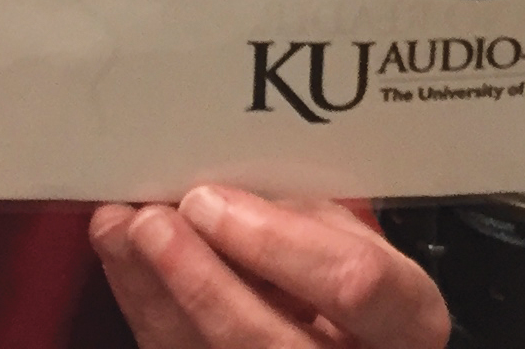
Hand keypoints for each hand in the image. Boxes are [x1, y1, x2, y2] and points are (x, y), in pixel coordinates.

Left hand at [91, 187, 446, 348]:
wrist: (338, 338)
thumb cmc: (349, 279)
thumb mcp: (353, 240)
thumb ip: (304, 220)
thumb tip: (219, 190)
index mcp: (404, 321)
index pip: (353, 281)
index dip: (278, 241)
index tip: (212, 200)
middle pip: (270, 341)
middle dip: (200, 279)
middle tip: (151, 222)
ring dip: (155, 295)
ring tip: (119, 233)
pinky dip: (149, 313)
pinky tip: (127, 267)